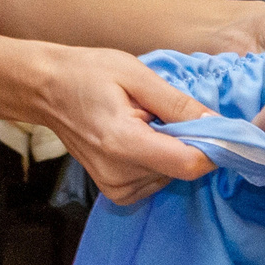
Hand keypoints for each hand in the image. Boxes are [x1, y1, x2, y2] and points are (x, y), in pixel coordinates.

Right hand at [28, 44, 215, 203]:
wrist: (46, 90)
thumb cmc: (88, 73)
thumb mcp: (136, 75)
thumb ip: (178, 104)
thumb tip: (219, 123)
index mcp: (123, 143)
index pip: (189, 164)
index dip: (212, 146)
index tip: (217, 125)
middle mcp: (119, 175)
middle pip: (182, 169)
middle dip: (187, 141)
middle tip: (162, 111)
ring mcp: (114, 187)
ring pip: (172, 176)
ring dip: (170, 150)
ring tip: (144, 122)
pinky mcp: (114, 192)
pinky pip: (156, 181)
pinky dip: (157, 161)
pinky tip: (139, 138)